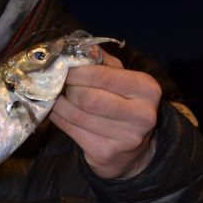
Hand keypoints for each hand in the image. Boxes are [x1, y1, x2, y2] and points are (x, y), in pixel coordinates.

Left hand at [49, 50, 161, 178]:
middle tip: (60, 85)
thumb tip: (79, 48)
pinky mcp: (105, 153)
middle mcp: (141, 115)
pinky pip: (70, 130)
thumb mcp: (122, 79)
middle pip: (87, 98)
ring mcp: (125, 138)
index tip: (65, 70)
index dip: (77, 72)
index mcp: (147, 89)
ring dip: (59, 104)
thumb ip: (102, 63)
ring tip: (56, 97)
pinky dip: (58, 118)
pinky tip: (57, 112)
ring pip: (76, 114)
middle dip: (68, 89)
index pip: (102, 76)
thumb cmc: (123, 105)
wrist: (133, 151)